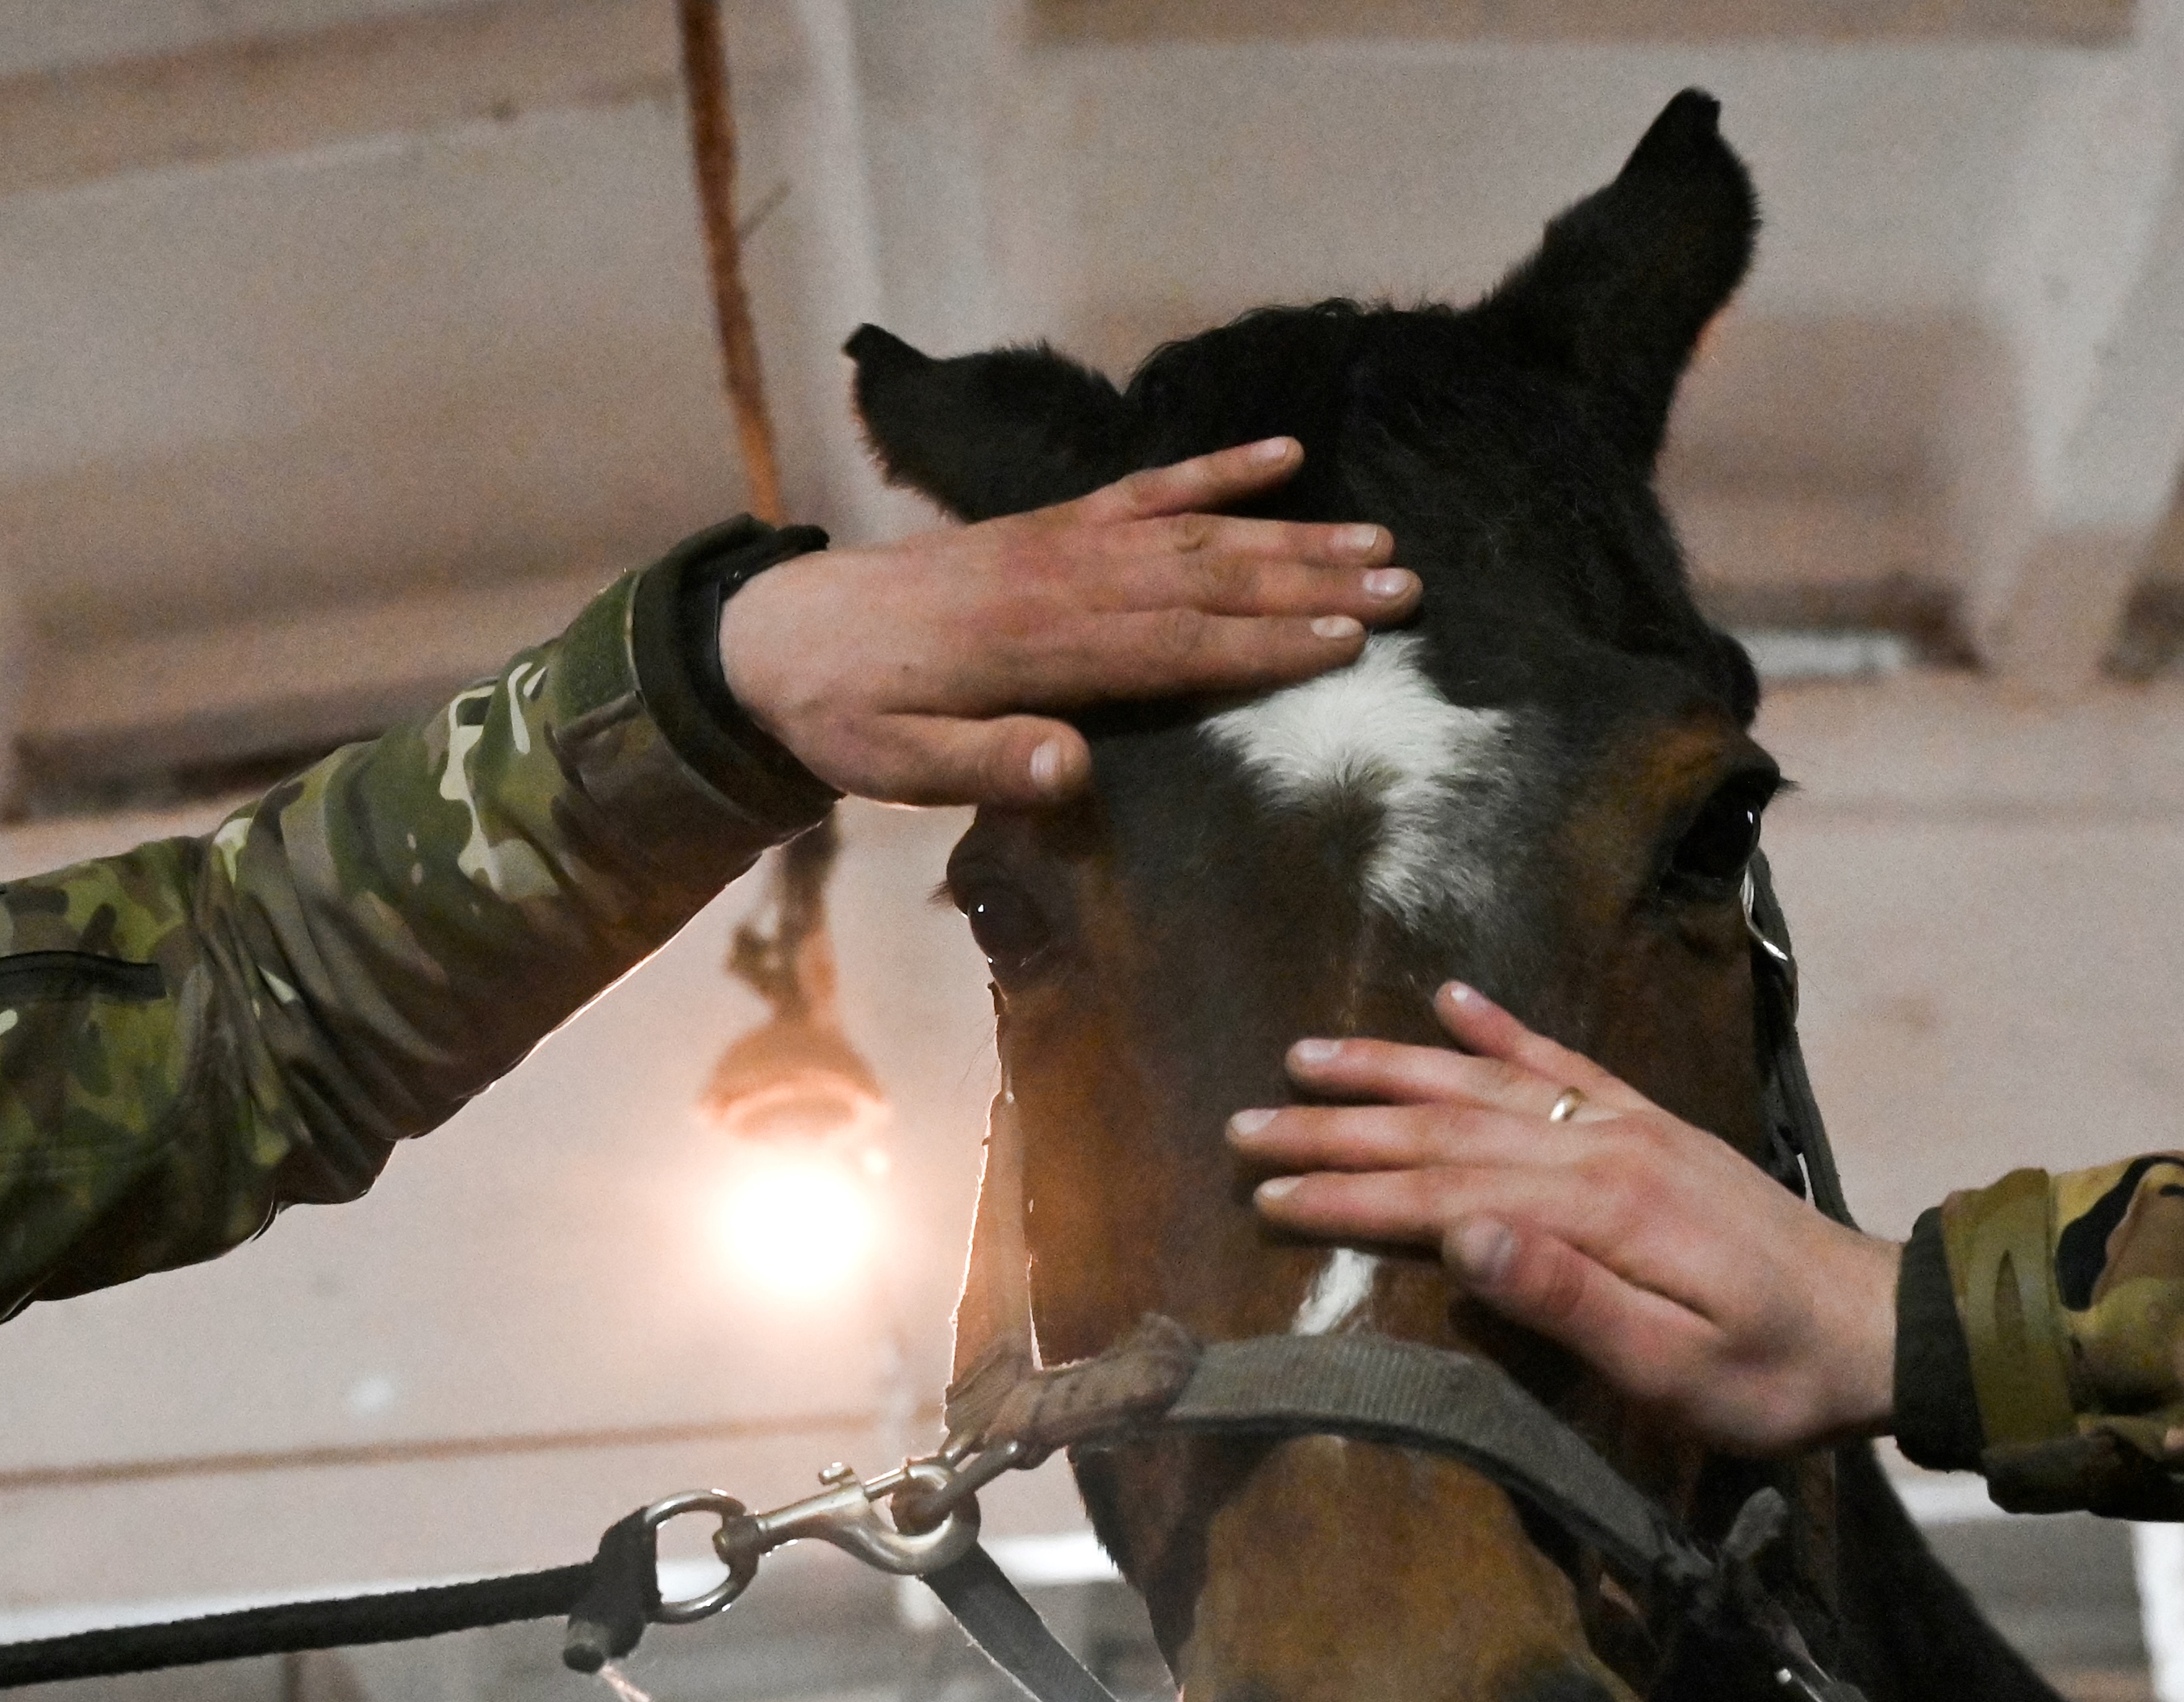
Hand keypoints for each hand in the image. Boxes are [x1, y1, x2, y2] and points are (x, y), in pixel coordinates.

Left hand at [715, 440, 1418, 804]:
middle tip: (1404, 588)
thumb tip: (1068, 765)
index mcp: (1036, 647)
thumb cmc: (843, 715)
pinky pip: (1144, 487)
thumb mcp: (893, 765)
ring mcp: (1061, 542)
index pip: (1173, 644)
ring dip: (1289, 534)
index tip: (1346, 643)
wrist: (779, 635)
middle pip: (1207, 579)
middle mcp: (1062, 581)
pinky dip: (1215, 468)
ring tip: (1376, 541)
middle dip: (1310, 584)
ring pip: (1194, 531)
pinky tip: (1281, 454)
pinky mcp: (1049, 524)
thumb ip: (981, 762)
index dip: (1263, 644)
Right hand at [1232, 982, 1904, 1455]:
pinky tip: (1451, 997)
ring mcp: (1630, 1128)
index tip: (1266, 1200)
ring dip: (1392, 1068)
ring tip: (1306, 1055)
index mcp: (1598, 1211)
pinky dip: (1501, 1029)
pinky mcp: (1654, 1128)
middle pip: (1445, 1129)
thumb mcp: (1677, 1371)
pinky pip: (1564, 1060)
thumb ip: (1568, 1301)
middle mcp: (1605, 1149)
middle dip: (1338, 1129)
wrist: (1883, 1328)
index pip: (1442, 1194)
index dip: (1349, 1200)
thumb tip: (1461, 1236)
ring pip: (1486, 1084)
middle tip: (1243, 1127)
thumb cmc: (1775, 1378)